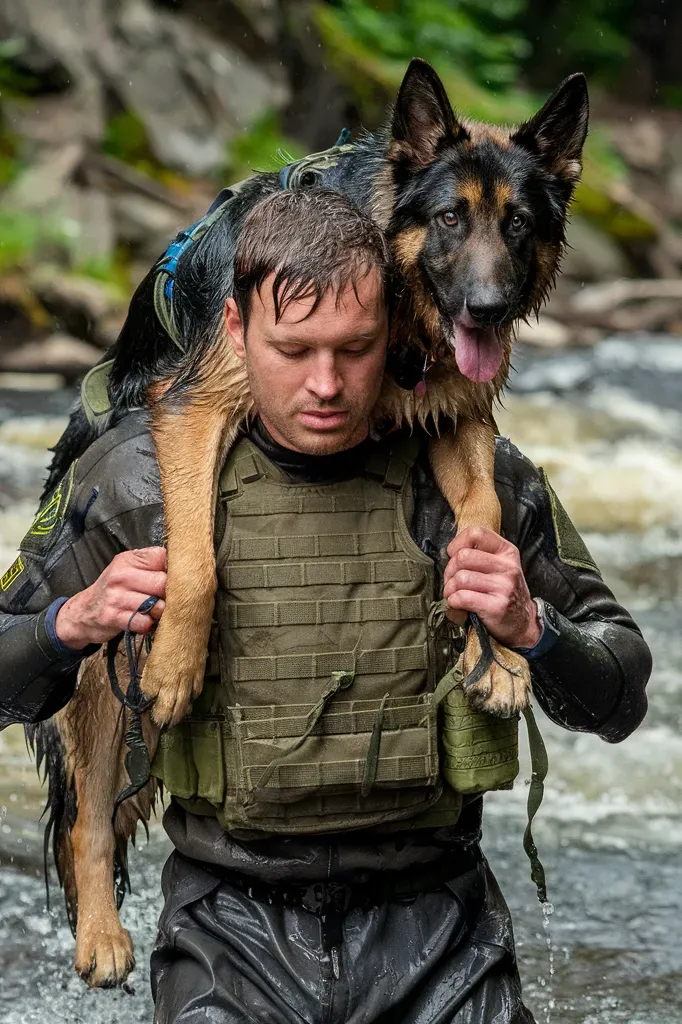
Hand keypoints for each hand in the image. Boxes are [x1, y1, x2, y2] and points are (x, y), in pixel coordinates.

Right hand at [55, 547, 166, 649]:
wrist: (83, 612)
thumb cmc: (113, 590)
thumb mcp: (127, 569)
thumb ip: (151, 565)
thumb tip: (183, 569)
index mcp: (127, 559)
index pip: (163, 557)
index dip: (174, 570)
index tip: (172, 578)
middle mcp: (121, 575)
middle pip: (163, 582)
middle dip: (169, 594)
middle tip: (164, 598)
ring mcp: (116, 597)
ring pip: (157, 605)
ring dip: (159, 612)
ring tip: (153, 610)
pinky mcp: (114, 617)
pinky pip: (145, 622)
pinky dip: (147, 624)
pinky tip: (142, 620)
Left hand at [443, 526, 540, 648]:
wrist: (523, 623)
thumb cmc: (503, 592)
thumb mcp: (500, 567)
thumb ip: (480, 555)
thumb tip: (450, 552)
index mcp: (507, 551)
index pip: (476, 533)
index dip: (457, 544)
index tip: (454, 556)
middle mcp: (508, 566)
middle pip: (462, 557)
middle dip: (449, 571)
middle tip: (452, 582)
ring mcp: (504, 586)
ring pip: (460, 578)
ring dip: (450, 589)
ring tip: (454, 595)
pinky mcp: (497, 606)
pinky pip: (462, 597)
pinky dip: (453, 603)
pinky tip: (458, 606)